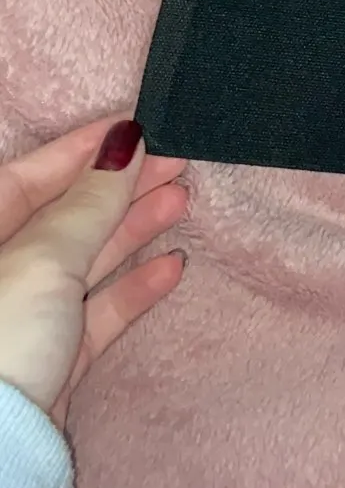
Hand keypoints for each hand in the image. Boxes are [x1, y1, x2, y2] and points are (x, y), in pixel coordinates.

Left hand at [0, 117, 188, 426]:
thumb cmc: (3, 336)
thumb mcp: (47, 255)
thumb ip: (92, 199)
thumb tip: (126, 139)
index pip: (29, 177)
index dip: (84, 150)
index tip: (138, 127)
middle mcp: (1, 273)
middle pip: (63, 216)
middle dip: (120, 188)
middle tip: (174, 161)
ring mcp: (25, 318)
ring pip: (85, 261)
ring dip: (134, 230)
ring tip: (182, 201)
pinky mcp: (52, 360)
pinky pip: (97, 313)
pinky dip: (133, 289)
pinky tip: (170, 267)